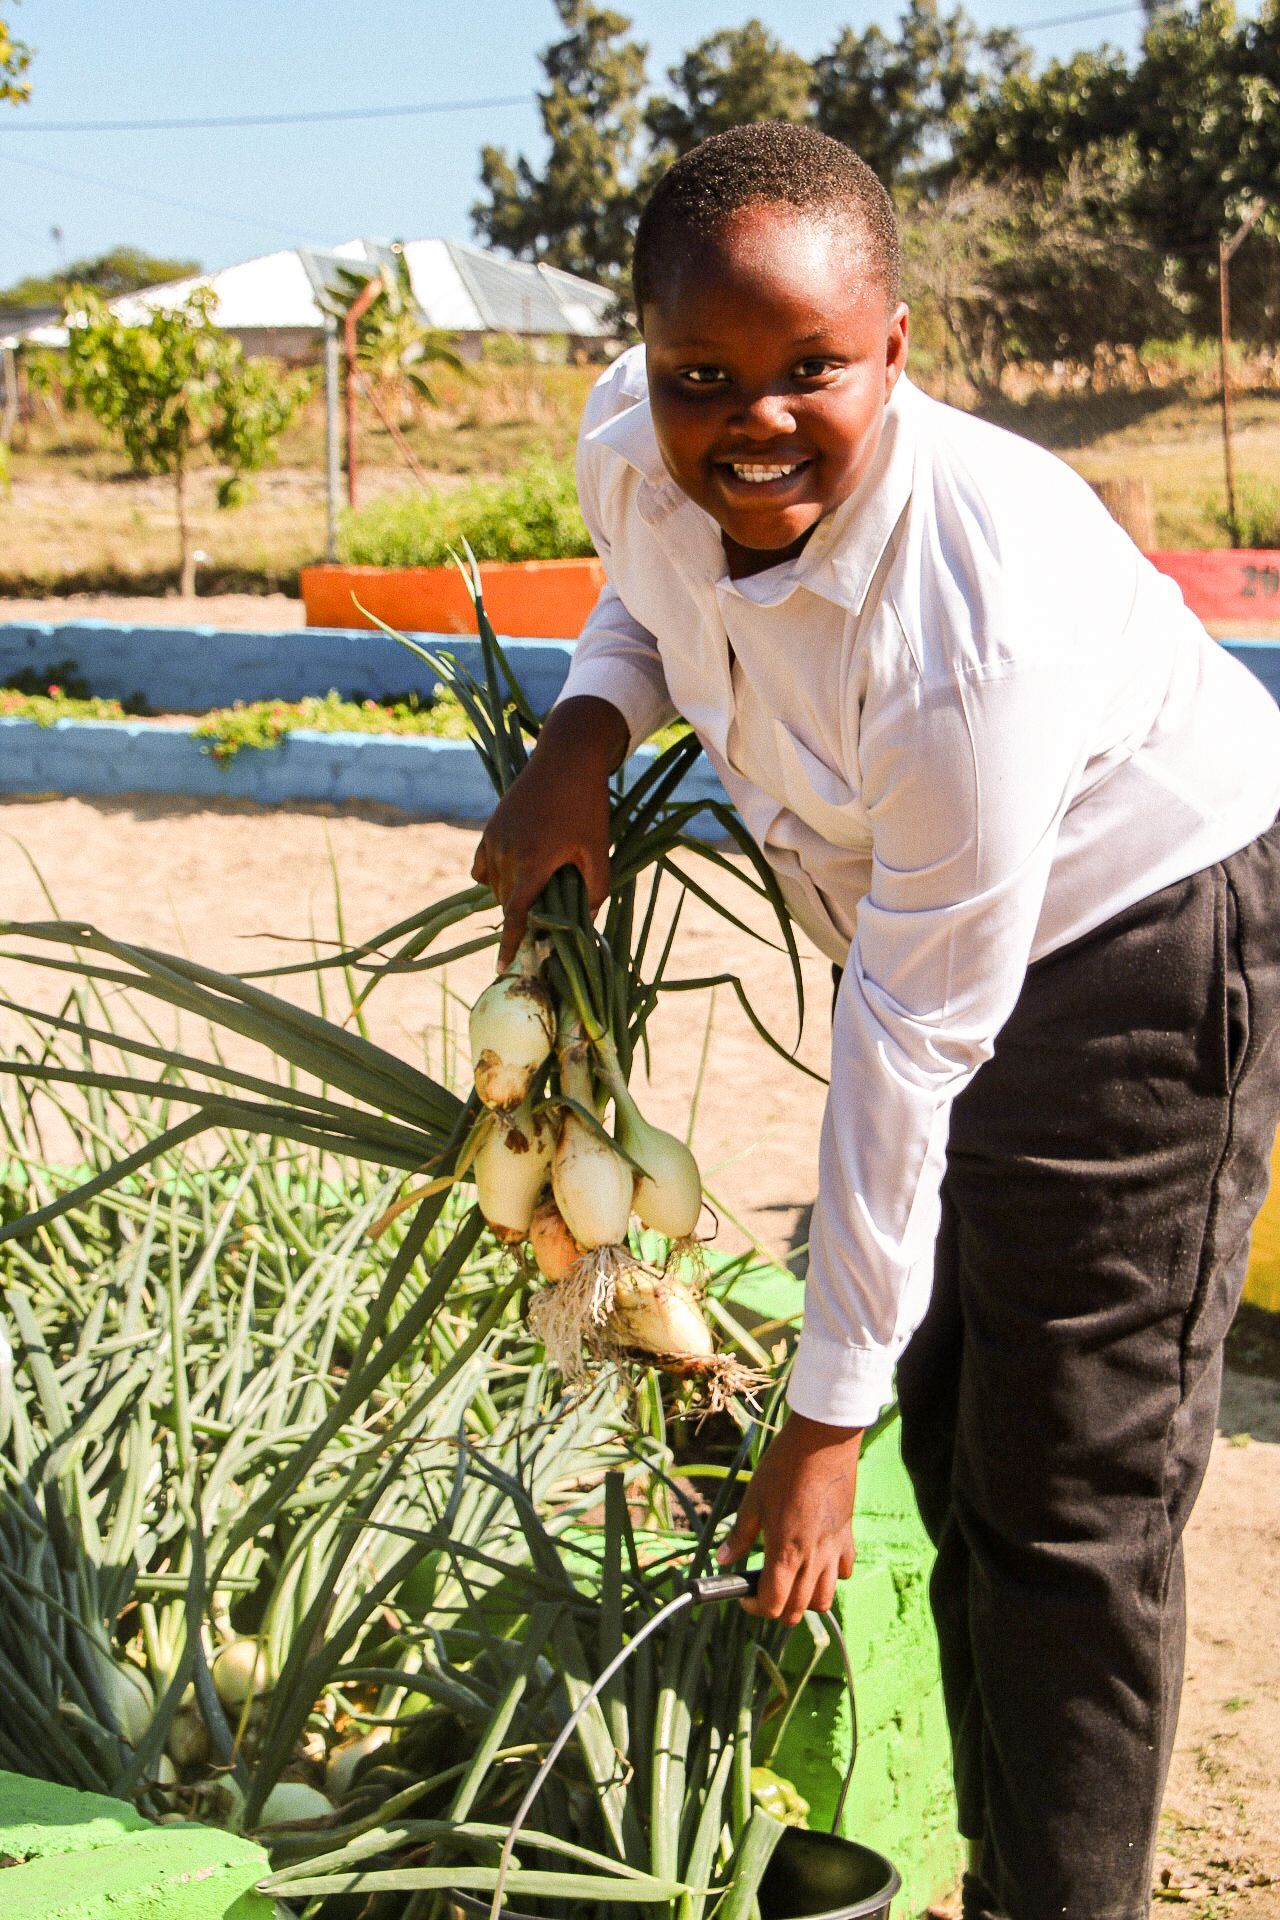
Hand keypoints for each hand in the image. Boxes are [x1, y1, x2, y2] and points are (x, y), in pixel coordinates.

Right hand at [472, 696, 629, 969]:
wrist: (566, 758)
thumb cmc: (587, 805)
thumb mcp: (597, 850)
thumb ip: (595, 890)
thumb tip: (586, 924)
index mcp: (534, 862)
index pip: (515, 915)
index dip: (509, 944)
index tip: (503, 968)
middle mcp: (507, 853)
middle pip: (507, 903)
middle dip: (521, 917)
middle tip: (545, 923)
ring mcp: (494, 840)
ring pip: (496, 886)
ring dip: (512, 896)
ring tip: (540, 887)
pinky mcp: (489, 829)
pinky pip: (483, 867)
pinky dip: (495, 878)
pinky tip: (514, 876)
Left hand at [717, 1412, 861, 1624]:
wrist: (822, 1441)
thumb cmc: (784, 1467)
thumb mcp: (754, 1499)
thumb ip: (740, 1535)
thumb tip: (723, 1559)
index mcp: (785, 1552)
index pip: (773, 1604)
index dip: (755, 1607)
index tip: (745, 1596)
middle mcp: (812, 1558)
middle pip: (797, 1610)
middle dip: (777, 1609)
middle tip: (763, 1590)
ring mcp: (833, 1549)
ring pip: (825, 1599)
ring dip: (805, 1601)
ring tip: (790, 1581)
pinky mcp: (847, 1537)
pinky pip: (843, 1572)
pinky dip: (830, 1577)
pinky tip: (816, 1561)